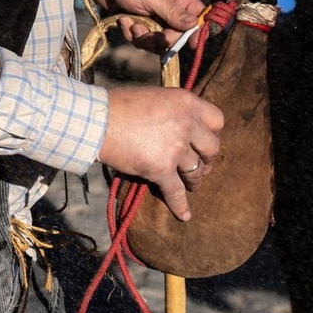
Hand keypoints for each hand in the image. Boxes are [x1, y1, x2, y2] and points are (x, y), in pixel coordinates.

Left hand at [96, 0, 204, 49]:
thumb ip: (173, 13)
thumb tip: (195, 24)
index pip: (198, 19)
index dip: (196, 33)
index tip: (191, 45)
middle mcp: (172, 10)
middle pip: (175, 36)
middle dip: (158, 39)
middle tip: (142, 33)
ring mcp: (157, 19)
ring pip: (157, 41)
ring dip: (142, 37)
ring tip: (130, 24)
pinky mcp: (142, 24)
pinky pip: (142, 40)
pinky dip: (132, 34)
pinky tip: (123, 21)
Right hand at [100, 86, 224, 221]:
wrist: (95, 121)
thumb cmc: (118, 106)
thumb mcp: (154, 98)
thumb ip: (173, 110)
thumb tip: (180, 125)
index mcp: (186, 102)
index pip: (217, 120)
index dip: (210, 132)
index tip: (202, 140)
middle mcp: (186, 124)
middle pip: (212, 148)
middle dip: (206, 159)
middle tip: (198, 164)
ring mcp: (175, 147)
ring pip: (196, 171)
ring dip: (194, 180)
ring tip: (190, 184)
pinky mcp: (161, 168)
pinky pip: (176, 191)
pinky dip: (180, 205)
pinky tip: (184, 215)